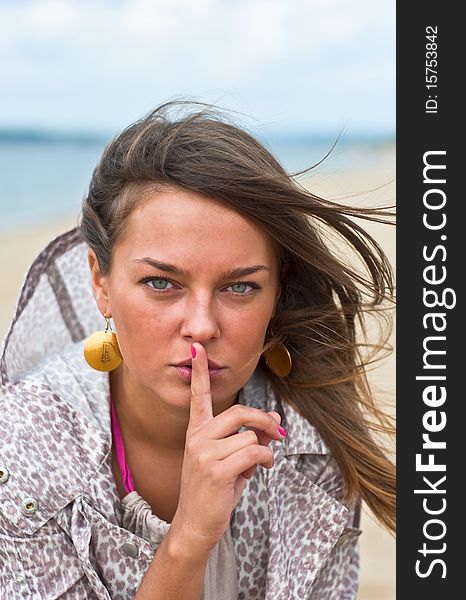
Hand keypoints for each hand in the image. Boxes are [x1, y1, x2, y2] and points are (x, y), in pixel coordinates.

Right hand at [169, 342, 285, 554]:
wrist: (195, 526)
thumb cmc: (214, 492)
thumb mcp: (231, 460)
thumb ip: (249, 438)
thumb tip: (274, 418)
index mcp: (197, 431)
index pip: (199, 396)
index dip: (198, 372)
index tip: (196, 349)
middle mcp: (197, 437)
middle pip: (240, 412)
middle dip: (264, 421)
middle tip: (278, 432)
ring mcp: (204, 453)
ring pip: (250, 436)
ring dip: (265, 450)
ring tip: (259, 464)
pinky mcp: (216, 469)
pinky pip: (254, 453)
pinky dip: (265, 460)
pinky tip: (260, 470)